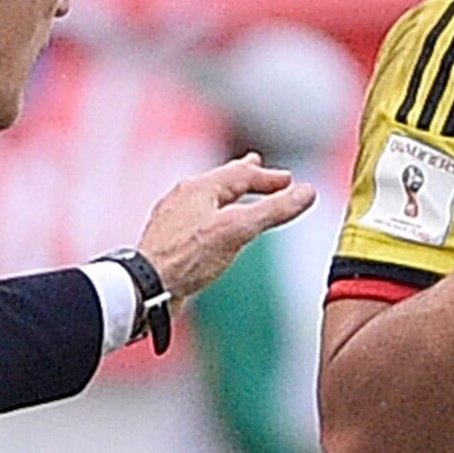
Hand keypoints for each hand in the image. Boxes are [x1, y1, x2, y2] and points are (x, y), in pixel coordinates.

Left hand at [136, 155, 317, 301]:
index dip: (269, 177)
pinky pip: (197, 219)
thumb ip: (274, 210)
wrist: (147, 287)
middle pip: (220, 181)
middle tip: (257, 165)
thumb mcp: (239, 230)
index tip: (289, 181)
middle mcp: (184, 197)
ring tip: (237, 197)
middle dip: (242, 175)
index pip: (241, 174)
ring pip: (207, 200)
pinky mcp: (169, 240)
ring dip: (227, 196)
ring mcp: (174, 218)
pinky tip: (212, 231)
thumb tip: (307, 192)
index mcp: (200, 187)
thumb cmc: (187, 257)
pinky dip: (214, 217)